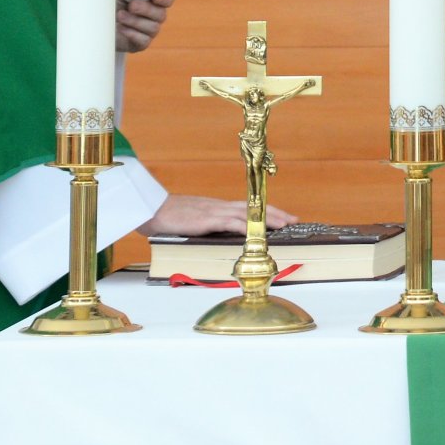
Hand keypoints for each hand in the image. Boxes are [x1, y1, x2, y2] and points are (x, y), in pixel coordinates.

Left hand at [116, 0, 174, 52]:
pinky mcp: (142, 44)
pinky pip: (143, 40)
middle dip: (146, 9)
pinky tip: (120, 28)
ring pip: (153, 27)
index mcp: (153, 0)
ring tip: (120, 15)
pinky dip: (132, 33)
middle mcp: (156, 16)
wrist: (99, 24)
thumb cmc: (112, 4)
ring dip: (135, 21)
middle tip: (132, 5)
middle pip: (161, 14)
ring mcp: (150, 31)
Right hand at [136, 194, 296, 236]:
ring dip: (267, 219)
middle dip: (276, 213)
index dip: (268, 211)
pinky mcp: (206, 220)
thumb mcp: (195, 222)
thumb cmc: (170, 218)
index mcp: (218, 208)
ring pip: (248, 214)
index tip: (284, 216)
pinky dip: (246, 227)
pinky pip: (230, 223)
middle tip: (294, 220)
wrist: (151, 210)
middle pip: (255, 207)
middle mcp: (220, 207)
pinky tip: (256, 231)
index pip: (249, 207)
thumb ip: (210, 227)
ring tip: (284, 224)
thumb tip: (223, 237)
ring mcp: (214, 212)